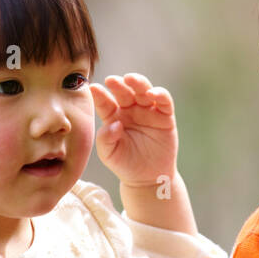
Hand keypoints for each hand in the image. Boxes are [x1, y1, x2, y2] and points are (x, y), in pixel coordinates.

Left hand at [89, 73, 177, 187]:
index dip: (100, 95)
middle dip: (119, 84)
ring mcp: (148, 112)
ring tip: (131, 79)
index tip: (93, 88)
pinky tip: (152, 93)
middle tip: (112, 80)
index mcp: (114, 116)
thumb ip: (105, 138)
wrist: (148, 179)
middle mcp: (130, 110)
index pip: (105, 103)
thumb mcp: (109, 154)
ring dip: (138, 83)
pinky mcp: (165, 117)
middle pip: (125, 92)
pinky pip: (164, 102)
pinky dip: (160, 94)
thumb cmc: (125, 164)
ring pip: (144, 91)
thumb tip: (115, 123)